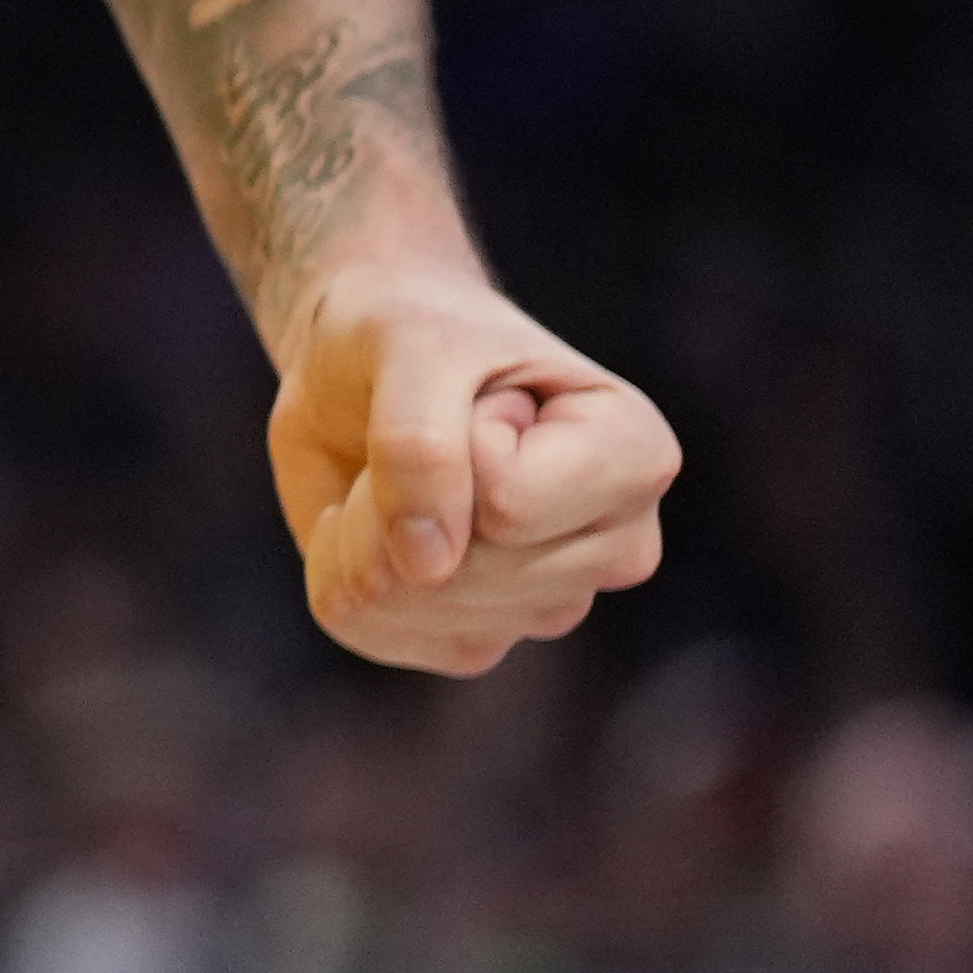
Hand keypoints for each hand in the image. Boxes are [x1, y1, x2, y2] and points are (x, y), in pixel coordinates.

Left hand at [263, 256, 674, 672]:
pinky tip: (373, 519)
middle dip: (399, 492)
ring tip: (400, 471)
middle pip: (470, 570)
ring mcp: (548, 606)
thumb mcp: (409, 343)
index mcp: (636, 455)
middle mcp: (616, 546)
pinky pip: (371, 629)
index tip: (475, 396)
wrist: (365, 358)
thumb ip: (419, 442)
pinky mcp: (473, 641)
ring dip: (364, 526)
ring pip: (417, 607)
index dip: (455, 439)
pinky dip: (337, 564)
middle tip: (419, 429)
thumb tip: (425, 567)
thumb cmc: (411, 331)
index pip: (510, 503)